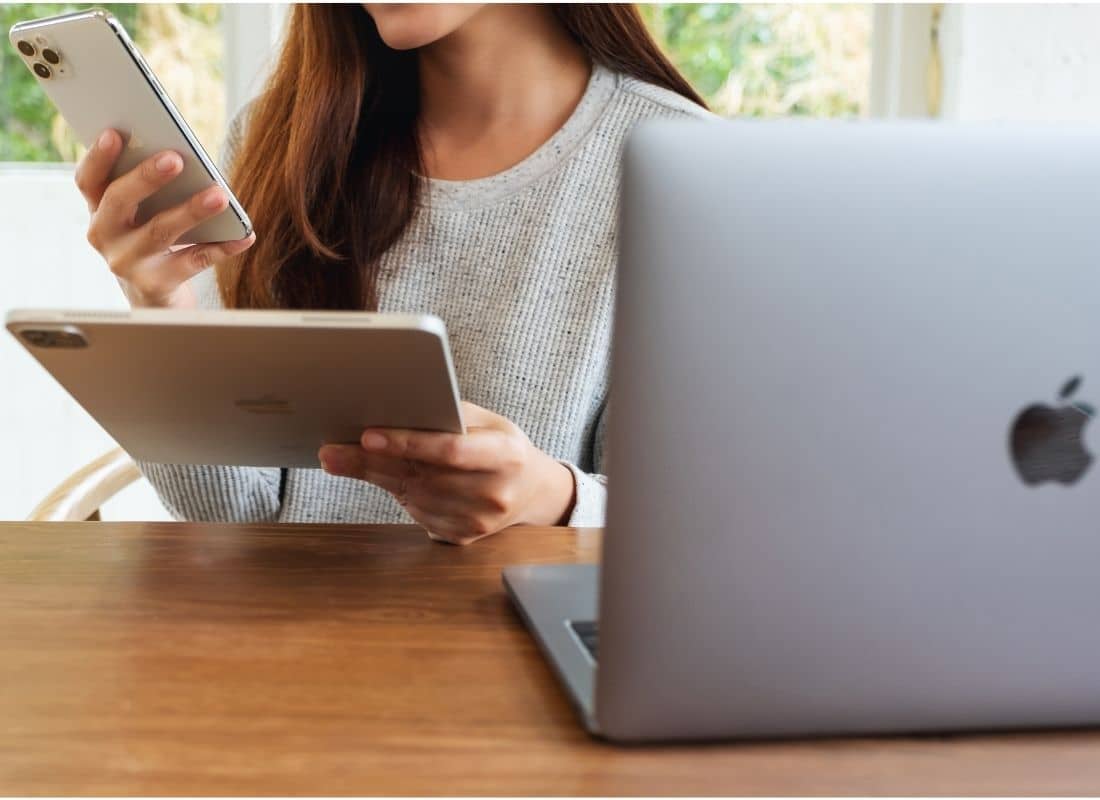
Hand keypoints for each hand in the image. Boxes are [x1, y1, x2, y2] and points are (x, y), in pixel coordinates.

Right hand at [75, 128, 255, 308]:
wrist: (155, 298)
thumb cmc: (153, 239)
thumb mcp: (143, 214)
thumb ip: (150, 188)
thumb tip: (180, 155)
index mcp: (99, 209)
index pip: (88, 180)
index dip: (98, 157)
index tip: (114, 133)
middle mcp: (104, 235)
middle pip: (119, 201)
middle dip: (146, 177)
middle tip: (175, 158)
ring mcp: (127, 263)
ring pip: (159, 231)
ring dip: (191, 211)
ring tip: (219, 196)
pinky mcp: (155, 285)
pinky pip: (194, 261)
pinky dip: (222, 248)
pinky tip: (244, 235)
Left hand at [318, 402, 575, 543]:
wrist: (532, 490)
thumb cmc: (502, 445)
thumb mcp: (488, 421)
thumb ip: (449, 416)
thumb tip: (395, 409)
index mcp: (506, 455)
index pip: (450, 451)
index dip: (408, 443)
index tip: (367, 435)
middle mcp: (495, 493)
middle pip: (423, 476)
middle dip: (372, 462)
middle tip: (331, 451)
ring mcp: (480, 521)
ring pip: (414, 497)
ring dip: (378, 477)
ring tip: (346, 458)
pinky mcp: (464, 538)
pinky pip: (418, 514)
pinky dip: (399, 494)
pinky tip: (391, 478)